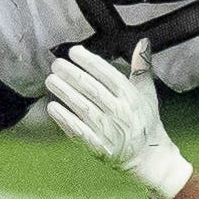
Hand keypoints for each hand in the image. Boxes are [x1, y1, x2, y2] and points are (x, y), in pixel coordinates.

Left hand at [44, 42, 191, 198]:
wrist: (147, 157)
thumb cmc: (145, 120)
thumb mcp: (147, 92)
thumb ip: (142, 67)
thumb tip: (143, 42)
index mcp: (131, 97)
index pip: (108, 75)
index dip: (90, 62)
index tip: (74, 51)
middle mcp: (120, 112)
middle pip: (92, 90)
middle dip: (72, 75)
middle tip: (56, 64)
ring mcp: (108, 131)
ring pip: (82, 108)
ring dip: (64, 93)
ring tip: (50, 80)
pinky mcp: (98, 146)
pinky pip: (78, 130)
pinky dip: (64, 118)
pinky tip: (52, 107)